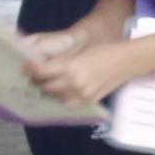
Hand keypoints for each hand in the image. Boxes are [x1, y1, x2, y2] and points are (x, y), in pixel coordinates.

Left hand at [23, 33, 141, 104]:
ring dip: (48, 90)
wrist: (127, 61)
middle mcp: (74, 84)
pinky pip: (68, 103)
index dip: (31, 69)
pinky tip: (60, 91)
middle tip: (34, 74)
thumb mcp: (79, 52)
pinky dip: (61, 98)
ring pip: (54, 97)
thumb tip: (42, 65)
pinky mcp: (89, 101)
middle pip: (45, 86)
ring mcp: (82, 95)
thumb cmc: (104, 51)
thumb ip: (60, 60)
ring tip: (46, 83)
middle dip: (37, 80)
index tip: (26, 66)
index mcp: (70, 67)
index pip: (41, 72)